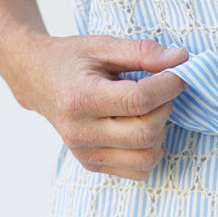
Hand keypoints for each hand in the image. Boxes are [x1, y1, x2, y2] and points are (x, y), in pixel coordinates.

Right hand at [22, 34, 188, 179]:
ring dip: (160, 131)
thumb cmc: (70, 60)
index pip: (138, 101)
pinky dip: (150, 149)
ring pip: (147, 157)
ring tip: (148, 109)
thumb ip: (142, 52)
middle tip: (160, 89)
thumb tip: (181, 59)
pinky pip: (139, 170)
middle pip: (146, 133)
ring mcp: (85, 153)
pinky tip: (140, 126)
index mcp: (80, 99)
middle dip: (165, 108)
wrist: (36, 79)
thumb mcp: (103, 45)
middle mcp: (80, 132)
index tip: (178, 72)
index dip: (168, 86)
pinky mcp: (92, 164)